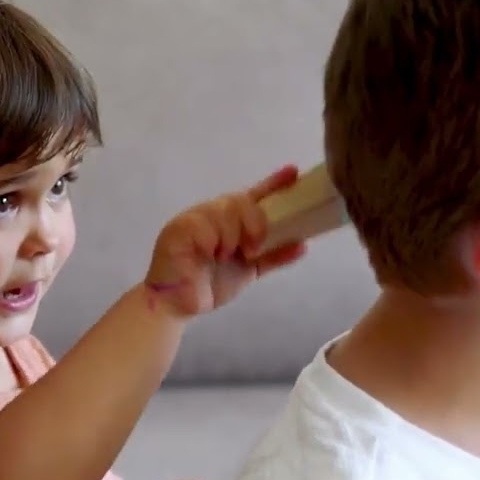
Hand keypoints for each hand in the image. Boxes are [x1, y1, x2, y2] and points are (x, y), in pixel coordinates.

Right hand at [144, 165, 307, 317]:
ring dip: (233, 235)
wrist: (177, 306)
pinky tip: (212, 255)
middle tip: (253, 247)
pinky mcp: (177, 230)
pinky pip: (202, 225)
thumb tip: (303, 245)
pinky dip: (214, 240)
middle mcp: (210, 214)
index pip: (251, 196)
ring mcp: (192, 220)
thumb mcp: (249, 270)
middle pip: (239, 200)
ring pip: (223, 210)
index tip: (293, 173)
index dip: (272, 184)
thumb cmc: (209, 285)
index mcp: (227, 220)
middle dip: (254, 221)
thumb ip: (273, 256)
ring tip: (227, 256)